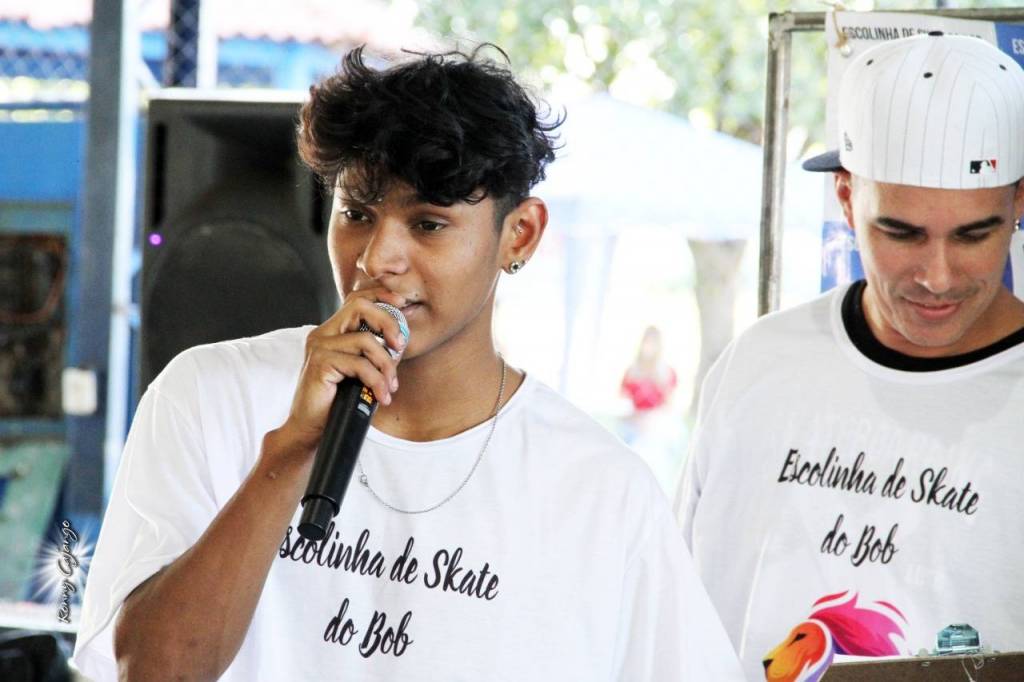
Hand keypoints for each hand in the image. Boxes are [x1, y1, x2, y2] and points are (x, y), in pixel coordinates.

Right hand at [275, 288, 407, 455]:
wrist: (311, 429)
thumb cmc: (338, 402)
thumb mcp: (359, 372)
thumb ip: (372, 353)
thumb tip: (400, 341)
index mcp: (332, 332)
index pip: (356, 299)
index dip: (381, 295)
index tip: (402, 304)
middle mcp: (322, 334)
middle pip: (360, 308)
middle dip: (388, 323)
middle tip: (401, 347)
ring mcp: (319, 347)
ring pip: (365, 340)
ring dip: (386, 365)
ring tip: (390, 387)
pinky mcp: (320, 364)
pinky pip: (359, 365)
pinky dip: (377, 382)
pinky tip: (381, 397)